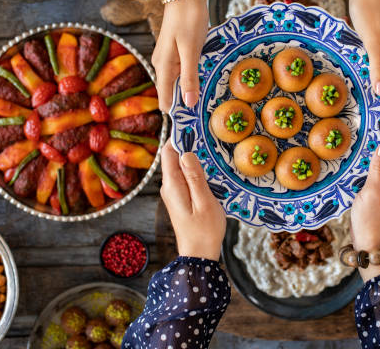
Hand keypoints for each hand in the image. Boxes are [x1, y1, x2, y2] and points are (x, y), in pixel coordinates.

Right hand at [153, 0, 207, 111]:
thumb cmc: (189, 20)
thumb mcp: (191, 50)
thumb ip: (190, 78)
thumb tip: (188, 104)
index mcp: (164, 68)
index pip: (165, 101)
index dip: (179, 113)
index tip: (196, 121)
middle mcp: (162, 66)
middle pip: (171, 94)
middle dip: (187, 103)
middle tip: (208, 109)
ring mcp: (167, 59)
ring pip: (177, 83)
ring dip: (191, 90)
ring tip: (209, 96)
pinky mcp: (174, 53)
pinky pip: (181, 72)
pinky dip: (192, 77)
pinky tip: (204, 77)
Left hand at [160, 141, 224, 260]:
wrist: (199, 256)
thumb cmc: (204, 231)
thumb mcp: (204, 202)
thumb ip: (195, 177)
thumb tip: (186, 152)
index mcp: (172, 185)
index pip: (169, 152)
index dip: (179, 135)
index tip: (193, 122)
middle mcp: (168, 186)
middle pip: (174, 157)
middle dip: (187, 143)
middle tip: (206, 130)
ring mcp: (173, 192)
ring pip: (180, 166)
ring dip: (193, 156)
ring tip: (210, 144)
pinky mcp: (180, 197)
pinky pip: (185, 176)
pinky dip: (195, 168)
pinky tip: (208, 167)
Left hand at [350, 0, 379, 98]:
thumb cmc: (371, 13)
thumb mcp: (373, 43)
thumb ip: (378, 68)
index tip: (369, 106)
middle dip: (373, 91)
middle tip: (353, 98)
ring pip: (376, 71)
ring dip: (364, 77)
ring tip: (347, 83)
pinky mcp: (372, 41)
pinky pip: (367, 59)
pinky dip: (358, 63)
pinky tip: (345, 63)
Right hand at [350, 130, 379, 279]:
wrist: (370, 248)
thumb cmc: (373, 223)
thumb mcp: (373, 193)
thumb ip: (379, 168)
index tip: (375, 115)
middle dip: (376, 137)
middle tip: (358, 122)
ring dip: (368, 150)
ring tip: (352, 135)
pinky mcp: (377, 188)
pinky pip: (372, 169)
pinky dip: (363, 162)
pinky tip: (350, 156)